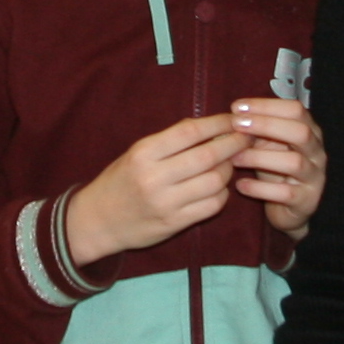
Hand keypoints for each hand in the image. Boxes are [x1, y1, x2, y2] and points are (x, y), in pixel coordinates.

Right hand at [66, 114, 246, 262]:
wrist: (97, 221)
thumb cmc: (120, 181)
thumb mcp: (136, 153)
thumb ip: (170, 141)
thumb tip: (211, 126)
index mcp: (143, 153)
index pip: (190, 131)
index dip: (218, 123)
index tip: (235, 119)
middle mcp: (154, 177)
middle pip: (208, 156)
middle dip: (234, 144)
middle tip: (247, 137)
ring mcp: (166, 203)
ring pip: (215, 181)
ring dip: (229, 169)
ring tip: (230, 162)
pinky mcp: (175, 223)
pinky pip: (212, 205)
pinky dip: (222, 193)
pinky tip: (219, 187)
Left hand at [227, 98, 326, 236]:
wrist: (289, 209)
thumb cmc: (275, 170)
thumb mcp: (267, 146)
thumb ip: (255, 131)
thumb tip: (231, 116)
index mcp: (309, 131)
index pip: (295, 109)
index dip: (266, 106)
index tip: (237, 107)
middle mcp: (316, 152)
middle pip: (300, 132)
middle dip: (267, 125)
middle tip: (237, 125)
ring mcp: (314, 177)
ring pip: (294, 162)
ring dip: (259, 157)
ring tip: (234, 158)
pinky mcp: (306, 201)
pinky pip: (285, 193)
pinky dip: (260, 188)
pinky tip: (241, 185)